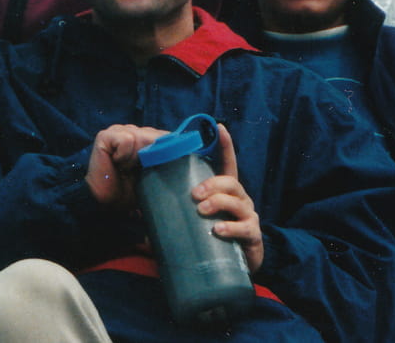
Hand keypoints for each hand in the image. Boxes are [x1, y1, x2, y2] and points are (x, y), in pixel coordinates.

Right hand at [86, 124, 167, 209]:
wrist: (103, 202)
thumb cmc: (127, 190)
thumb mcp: (152, 177)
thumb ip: (165, 163)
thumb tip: (189, 155)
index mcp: (146, 141)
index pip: (165, 137)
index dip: (172, 148)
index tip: (173, 160)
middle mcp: (134, 132)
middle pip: (156, 135)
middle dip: (154, 154)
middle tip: (141, 170)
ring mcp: (119, 131)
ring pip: (142, 135)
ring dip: (137, 156)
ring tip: (127, 168)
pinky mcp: (106, 135)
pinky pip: (126, 140)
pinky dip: (124, 155)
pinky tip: (117, 163)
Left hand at [191, 124, 263, 272]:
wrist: (239, 267)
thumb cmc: (215, 239)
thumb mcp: (198, 223)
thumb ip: (177, 221)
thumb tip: (142, 226)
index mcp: (226, 192)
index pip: (227, 164)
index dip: (225, 146)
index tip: (220, 127)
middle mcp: (240, 200)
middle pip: (230, 182)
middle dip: (212, 184)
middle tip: (194, 195)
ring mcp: (248, 216)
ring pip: (236, 201)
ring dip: (218, 202)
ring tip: (202, 210)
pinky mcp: (252, 235)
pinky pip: (244, 227)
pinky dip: (231, 227)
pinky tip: (218, 230)